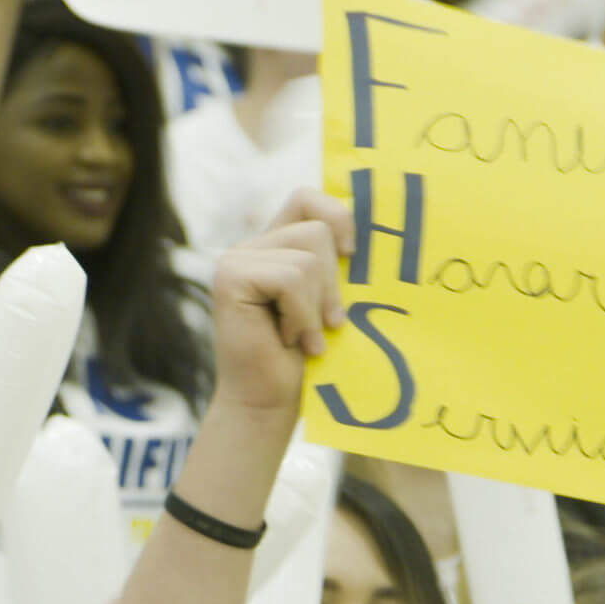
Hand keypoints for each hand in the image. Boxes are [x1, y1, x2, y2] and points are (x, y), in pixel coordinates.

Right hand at [210, 189, 352, 416]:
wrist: (267, 404)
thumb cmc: (302, 362)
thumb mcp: (326, 301)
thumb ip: (333, 264)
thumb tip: (373, 232)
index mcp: (273, 246)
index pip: (307, 199)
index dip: (337, 216)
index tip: (351, 256)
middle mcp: (250, 246)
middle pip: (317, 230)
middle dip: (332, 282)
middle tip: (325, 323)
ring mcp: (236, 259)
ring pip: (307, 257)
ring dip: (315, 306)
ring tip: (303, 337)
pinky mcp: (230, 277)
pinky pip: (290, 278)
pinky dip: (301, 316)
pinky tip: (290, 340)